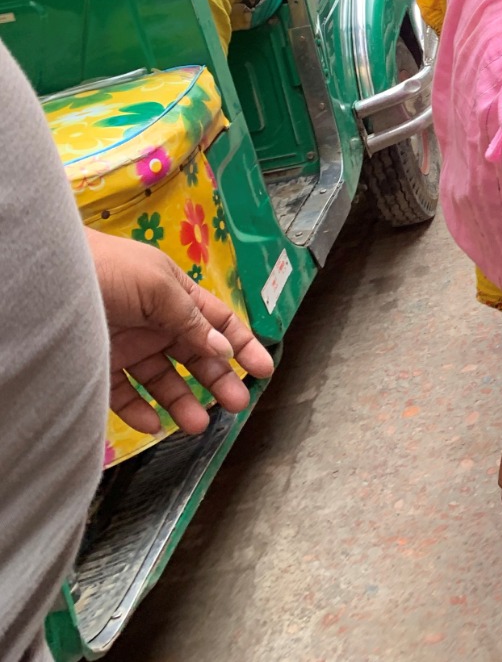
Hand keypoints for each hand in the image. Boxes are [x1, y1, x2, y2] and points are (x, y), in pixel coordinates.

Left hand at [88, 229, 273, 435]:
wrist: (48, 278)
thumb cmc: (107, 268)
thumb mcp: (158, 286)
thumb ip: (192, 320)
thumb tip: (224, 349)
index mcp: (176, 295)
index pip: (218, 323)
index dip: (243, 345)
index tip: (263, 370)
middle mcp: (156, 322)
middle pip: (196, 356)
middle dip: (219, 380)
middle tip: (236, 403)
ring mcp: (129, 346)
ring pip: (164, 381)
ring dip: (183, 402)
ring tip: (197, 424)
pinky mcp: (101, 368)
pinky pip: (126, 396)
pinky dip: (141, 412)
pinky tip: (154, 423)